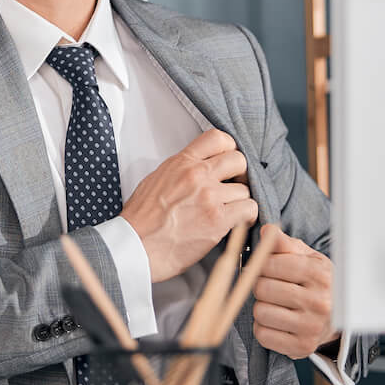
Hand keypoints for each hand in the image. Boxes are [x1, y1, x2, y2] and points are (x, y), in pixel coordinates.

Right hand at [121, 129, 257, 282]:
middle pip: (238, 160)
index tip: (228, 162)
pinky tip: (237, 222)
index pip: (217, 138)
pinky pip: (249, 209)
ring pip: (245, 189)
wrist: (135, 246)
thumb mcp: (155, 180)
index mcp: (181, 162)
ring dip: (240, 201)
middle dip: (240, 174)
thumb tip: (197, 169)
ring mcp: (209, 196)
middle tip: (234, 186)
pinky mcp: (218, 219)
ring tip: (230, 212)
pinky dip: (247, 216)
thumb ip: (180, 170)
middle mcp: (197, 175)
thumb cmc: (141, 219)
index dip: (229, 148)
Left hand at [249, 225, 337, 358]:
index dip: (262, 264)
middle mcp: (319, 302)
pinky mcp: (302, 347)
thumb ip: (284, 243)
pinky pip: (263, 335)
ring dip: (261, 308)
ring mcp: (312, 327)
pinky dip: (263, 328)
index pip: (270, 264)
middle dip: (260, 286)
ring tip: (275, 305)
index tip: (268, 268)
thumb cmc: (316, 282)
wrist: (337, 316)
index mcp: (320, 274)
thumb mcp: (307, 257)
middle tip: (270, 287)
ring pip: (260, 312)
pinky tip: (277, 322)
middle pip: (262, 288)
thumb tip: (266, 231)